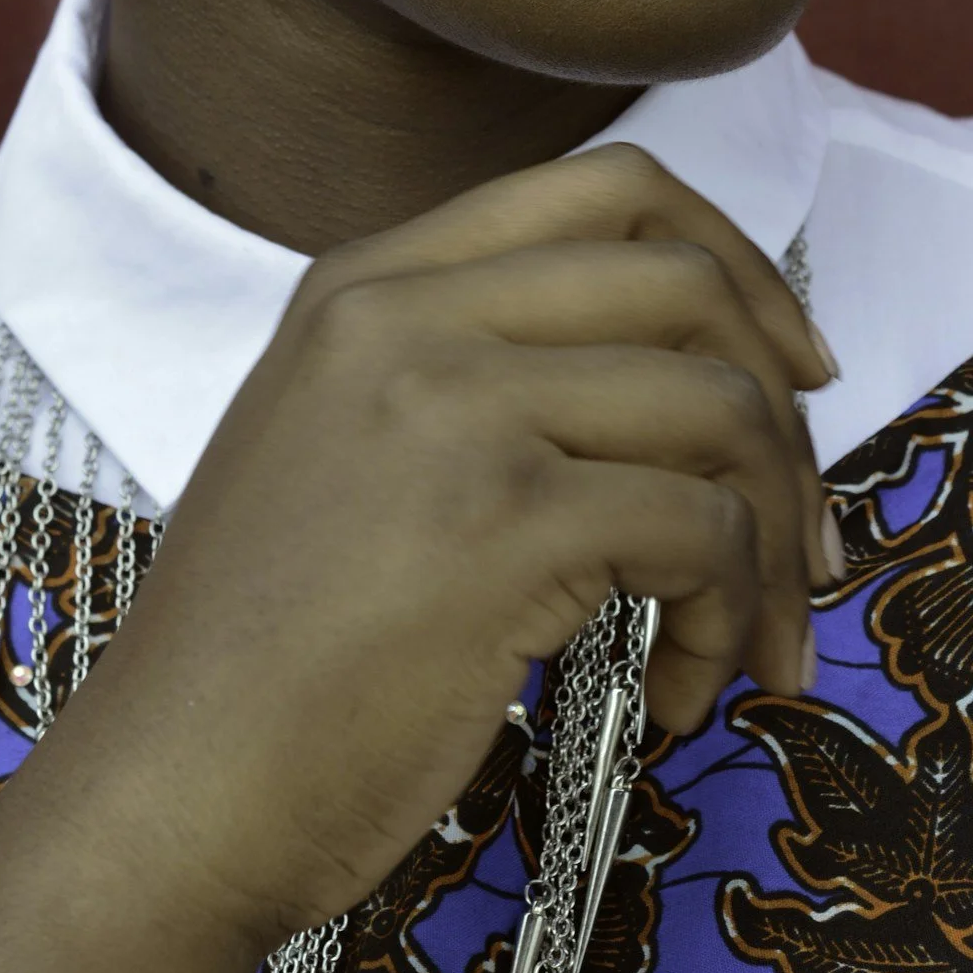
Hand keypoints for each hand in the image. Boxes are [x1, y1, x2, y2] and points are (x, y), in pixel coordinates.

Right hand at [0, 144, 833, 972]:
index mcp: (367, 280)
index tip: (789, 364)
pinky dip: (728, 615)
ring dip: (775, 538)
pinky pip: (701, 526)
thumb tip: (670, 376)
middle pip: (685, 280)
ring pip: (718, 404)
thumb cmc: (260, 647)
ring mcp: (455, 406)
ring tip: (749, 639)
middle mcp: (410, 312)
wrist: (169, 787)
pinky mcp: (502, 522)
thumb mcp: (332, 439)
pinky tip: (681, 691)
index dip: (731, 259)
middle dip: (783, 411)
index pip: (604, 186)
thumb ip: (460, 369)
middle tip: (804, 533)